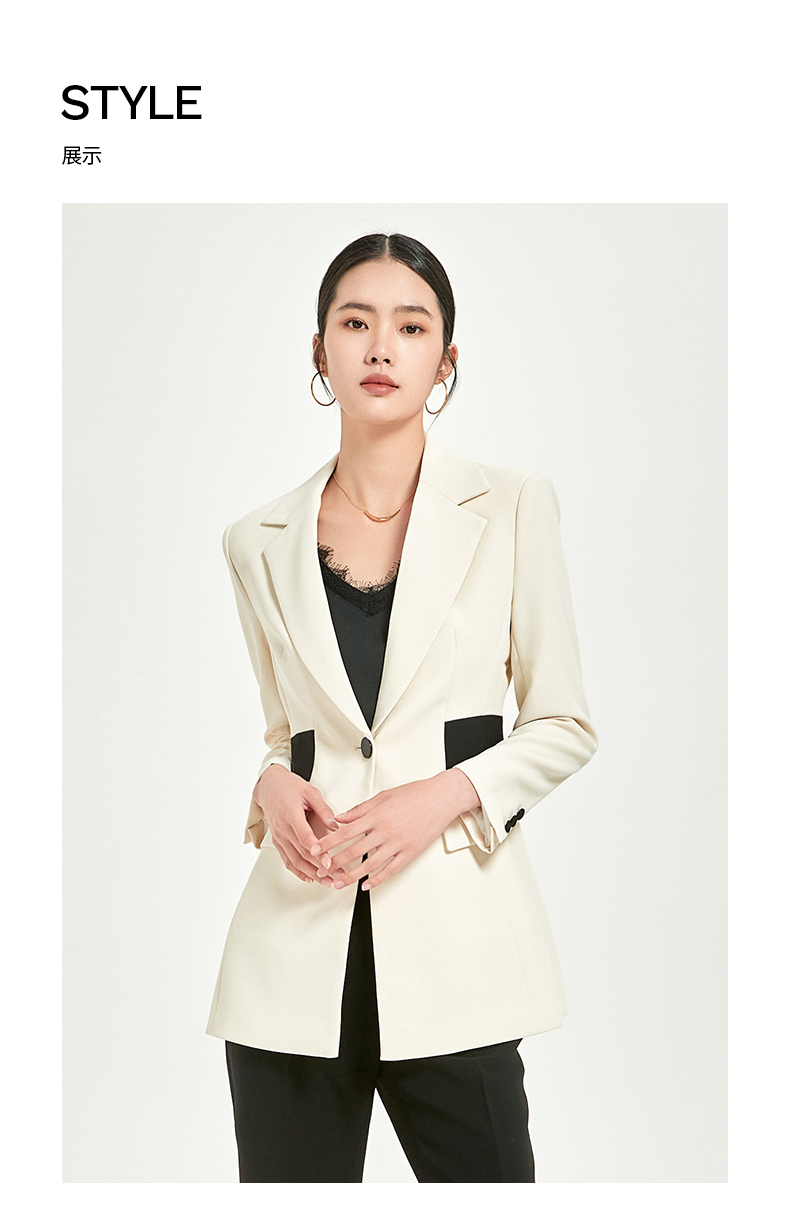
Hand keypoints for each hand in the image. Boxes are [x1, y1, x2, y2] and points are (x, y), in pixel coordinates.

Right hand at [253, 764, 338, 884]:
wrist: (268, 786)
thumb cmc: (288, 787)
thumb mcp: (310, 792)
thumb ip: (323, 809)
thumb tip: (335, 825)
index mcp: (291, 815)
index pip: (305, 839)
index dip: (317, 853)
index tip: (329, 862)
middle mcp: (283, 829)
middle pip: (302, 854)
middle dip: (320, 868)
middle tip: (335, 875)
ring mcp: (279, 837)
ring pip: (294, 861)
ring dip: (311, 874)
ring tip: (326, 880)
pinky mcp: (277, 841)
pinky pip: (286, 860)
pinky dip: (298, 871)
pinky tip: (309, 877)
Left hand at [311, 768, 480, 890]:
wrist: (441, 798)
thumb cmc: (415, 794)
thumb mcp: (383, 796)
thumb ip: (360, 810)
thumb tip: (340, 818)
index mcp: (376, 815)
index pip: (345, 832)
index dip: (328, 842)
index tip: (315, 849)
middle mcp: (385, 830)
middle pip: (353, 850)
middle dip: (335, 862)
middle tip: (322, 870)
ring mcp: (398, 843)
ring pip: (370, 864)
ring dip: (351, 875)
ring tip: (338, 882)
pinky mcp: (410, 852)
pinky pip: (391, 869)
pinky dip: (377, 879)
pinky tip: (367, 885)